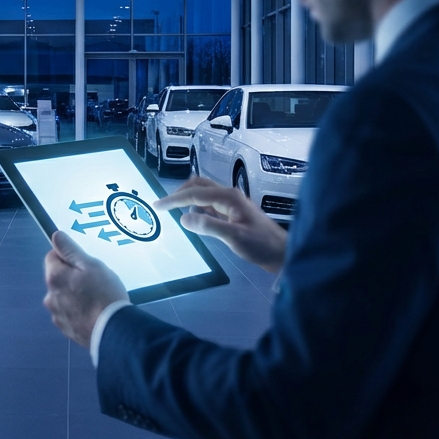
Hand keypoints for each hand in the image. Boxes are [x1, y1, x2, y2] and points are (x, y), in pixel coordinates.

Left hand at [43, 231, 128, 347]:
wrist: (113, 332)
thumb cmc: (104, 293)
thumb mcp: (91, 265)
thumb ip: (70, 250)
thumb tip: (55, 236)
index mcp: (54, 278)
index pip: (52, 257)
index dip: (68, 256)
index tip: (85, 264)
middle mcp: (50, 296)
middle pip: (58, 278)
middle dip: (71, 277)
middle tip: (94, 282)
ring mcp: (57, 315)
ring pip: (63, 297)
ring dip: (73, 295)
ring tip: (96, 300)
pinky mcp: (66, 330)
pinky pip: (69, 313)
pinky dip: (77, 312)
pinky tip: (93, 314)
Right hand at [154, 176, 288, 273]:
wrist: (281, 253)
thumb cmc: (260, 245)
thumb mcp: (233, 237)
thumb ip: (208, 226)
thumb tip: (184, 218)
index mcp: (228, 197)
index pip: (194, 194)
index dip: (174, 199)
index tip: (157, 206)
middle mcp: (229, 195)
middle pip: (198, 186)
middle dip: (179, 193)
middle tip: (163, 205)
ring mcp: (231, 203)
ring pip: (203, 193)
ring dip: (187, 198)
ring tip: (173, 209)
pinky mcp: (233, 212)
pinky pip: (209, 204)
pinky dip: (196, 206)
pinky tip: (193, 217)